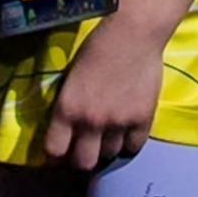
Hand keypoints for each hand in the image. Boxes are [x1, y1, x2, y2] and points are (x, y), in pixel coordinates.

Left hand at [42, 13, 170, 170]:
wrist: (133, 33)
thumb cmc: (97, 47)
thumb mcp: (71, 79)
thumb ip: (70, 107)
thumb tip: (69, 130)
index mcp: (67, 108)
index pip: (55, 150)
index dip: (56, 157)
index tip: (59, 156)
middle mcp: (90, 121)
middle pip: (84, 162)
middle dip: (82, 159)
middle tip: (86, 150)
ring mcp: (118, 122)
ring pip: (110, 154)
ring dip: (107, 147)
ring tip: (109, 136)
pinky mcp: (142, 119)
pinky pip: (134, 146)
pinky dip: (129, 142)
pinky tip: (127, 131)